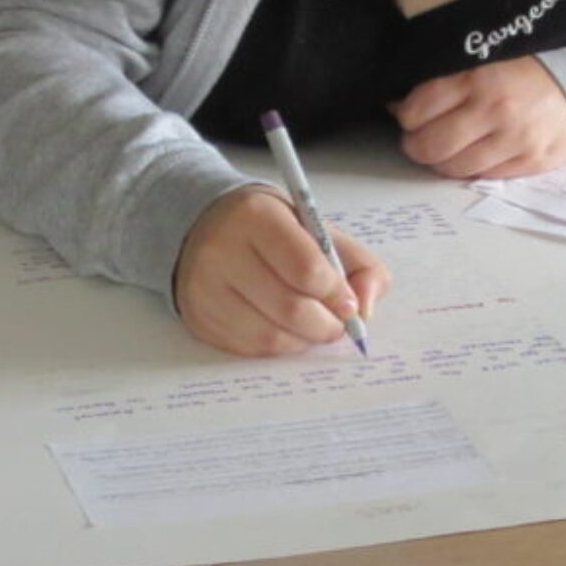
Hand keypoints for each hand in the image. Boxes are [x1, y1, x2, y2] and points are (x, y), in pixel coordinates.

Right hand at [175, 187, 389, 355]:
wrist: (203, 226)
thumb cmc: (270, 229)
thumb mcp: (317, 228)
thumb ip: (358, 262)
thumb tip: (366, 310)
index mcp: (257, 217)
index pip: (306, 269)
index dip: (336, 294)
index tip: (349, 303)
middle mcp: (223, 251)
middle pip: (290, 308)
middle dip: (326, 325)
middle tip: (338, 324)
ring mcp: (205, 288)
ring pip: (271, 335)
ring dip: (304, 339)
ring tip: (313, 326)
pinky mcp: (199, 318)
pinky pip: (251, 348)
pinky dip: (279, 345)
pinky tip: (285, 328)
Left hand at [392, 56, 565, 178]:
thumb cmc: (531, 64)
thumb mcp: (486, 55)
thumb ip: (446, 76)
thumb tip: (400, 104)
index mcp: (478, 76)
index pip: (417, 110)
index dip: (407, 115)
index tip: (412, 113)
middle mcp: (495, 110)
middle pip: (429, 146)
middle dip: (417, 144)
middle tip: (422, 137)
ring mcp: (515, 140)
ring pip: (453, 168)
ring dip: (442, 161)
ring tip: (448, 148)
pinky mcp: (532, 163)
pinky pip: (483, 177)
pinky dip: (473, 169)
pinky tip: (476, 153)